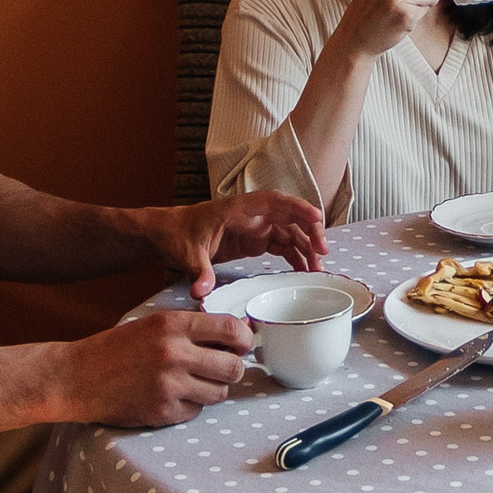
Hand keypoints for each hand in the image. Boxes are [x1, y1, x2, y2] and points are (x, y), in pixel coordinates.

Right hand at [70, 309, 254, 426]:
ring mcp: (168, 385)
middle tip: (219, 369)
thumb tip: (238, 334)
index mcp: (173, 325)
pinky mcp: (162, 411)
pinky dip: (189, 406)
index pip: (231, 329)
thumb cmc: (117, 349)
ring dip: (211, 389)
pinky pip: (196, 411)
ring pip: (219, 392)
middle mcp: (174, 353)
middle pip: (234, 367)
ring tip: (190, 383)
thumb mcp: (153, 325)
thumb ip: (192, 328)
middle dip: (231, 369)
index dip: (244, 340)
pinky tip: (169, 397)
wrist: (76, 377)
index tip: (241, 345)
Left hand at [143, 193, 328, 299]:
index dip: (298, 207)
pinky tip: (305, 270)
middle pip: (290, 215)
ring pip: (291, 231)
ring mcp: (256, 226)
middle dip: (310, 230)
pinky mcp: (256, 240)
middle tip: (323, 252)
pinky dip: (296, 256)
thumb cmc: (177, 235)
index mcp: (238, 208)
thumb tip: (201, 292)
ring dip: (307, 247)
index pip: (274, 201)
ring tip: (318, 269)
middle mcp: (252, 214)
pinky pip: (283, 245)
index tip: (317, 218)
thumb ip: (199, 271)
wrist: (169, 234)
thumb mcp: (187, 253)